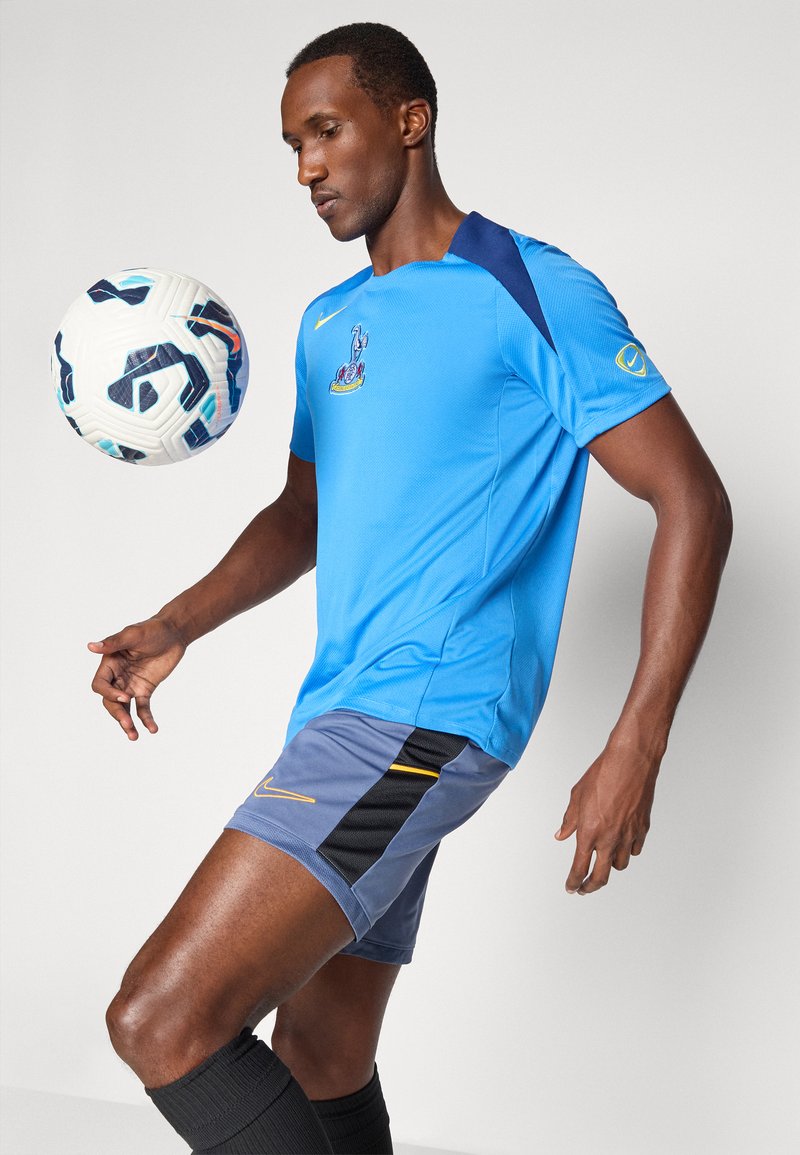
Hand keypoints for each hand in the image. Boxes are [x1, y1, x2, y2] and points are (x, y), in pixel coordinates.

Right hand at [88, 617, 186, 740]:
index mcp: (109, 663)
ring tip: (134, 737)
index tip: (126, 696)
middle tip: (128, 724)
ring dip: (127, 723)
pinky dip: (146, 719)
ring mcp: (130, 684)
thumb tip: (90, 647)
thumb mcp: (133, 634)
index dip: (109, 693)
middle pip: (110, 700)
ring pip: (124, 708)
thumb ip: (113, 643)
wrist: (174, 632)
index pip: (100, 685)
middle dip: (117, 713)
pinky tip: (153, 729)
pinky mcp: (145, 690)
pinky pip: (142, 708)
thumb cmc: (152, 629)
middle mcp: (117, 676)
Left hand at [553, 742, 659, 893]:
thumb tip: (562, 835)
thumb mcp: (577, 796)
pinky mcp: (642, 829)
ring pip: (620, 865)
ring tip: (603, 862)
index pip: (579, 868)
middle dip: (590, 887)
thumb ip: (570, 820)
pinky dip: (627, 851)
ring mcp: (628, 836)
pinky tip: (622, 846)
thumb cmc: (603, 774)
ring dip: (610, 867)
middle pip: (601, 877)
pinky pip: (634, 850)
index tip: (571, 887)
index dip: (574, 882)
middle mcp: (609, 839)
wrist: (631, 761)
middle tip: (584, 889)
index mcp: (589, 832)